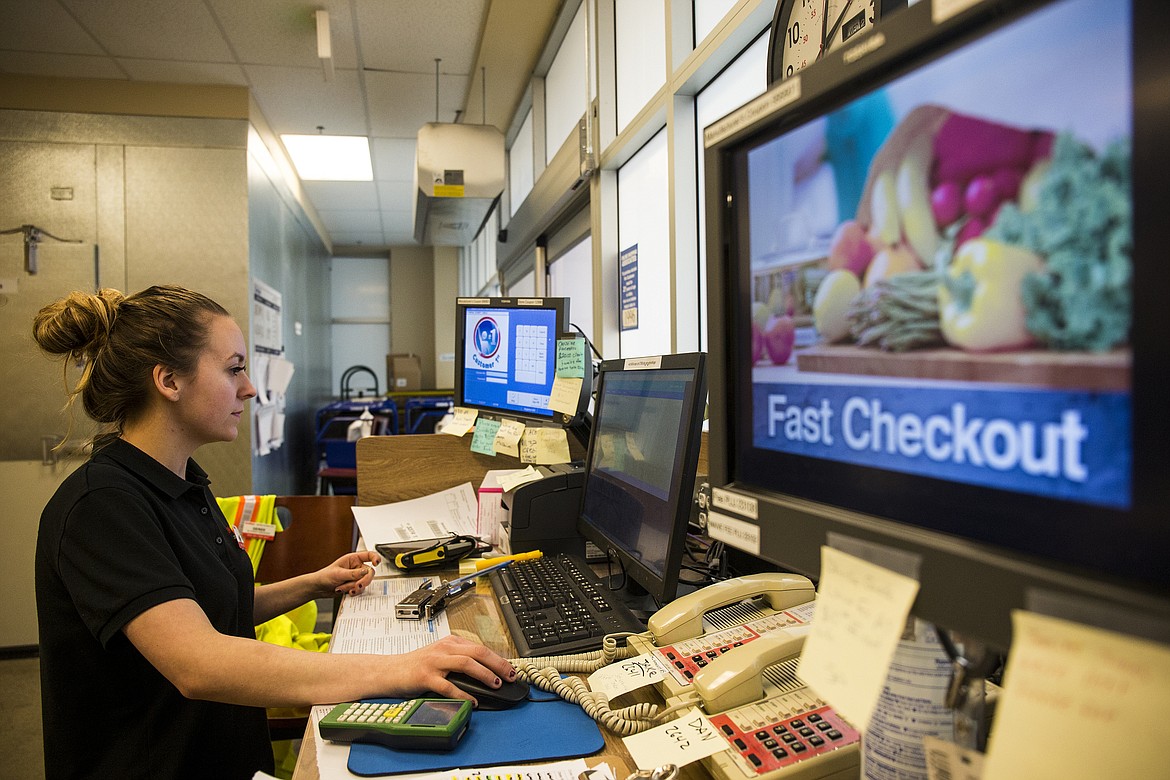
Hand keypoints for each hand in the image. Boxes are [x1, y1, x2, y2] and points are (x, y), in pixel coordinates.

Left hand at [319, 551, 379, 596]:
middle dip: (363, 581)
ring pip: (364, 583)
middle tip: (357, 586)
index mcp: (353, 559)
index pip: (369, 555)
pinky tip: (345, 591)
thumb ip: (353, 573)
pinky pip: (360, 589)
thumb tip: (366, 572)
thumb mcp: (339, 574)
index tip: (377, 563)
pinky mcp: (354, 585)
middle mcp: (356, 567)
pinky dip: (353, 591)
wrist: (319, 588)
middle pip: (369, 572)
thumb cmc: (325, 576)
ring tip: (343, 588)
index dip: (375, 558)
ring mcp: (356, 577)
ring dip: (354, 587)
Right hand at [389, 635, 517, 702]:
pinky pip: (448, 686)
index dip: (498, 659)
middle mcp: (444, 648)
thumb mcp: (441, 656)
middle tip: (510, 676)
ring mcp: (435, 662)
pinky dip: (463, 694)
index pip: (481, 648)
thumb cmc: (416, 666)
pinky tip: (472, 700)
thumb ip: (460, 660)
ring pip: (466, 663)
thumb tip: (487, 672)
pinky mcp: (425, 677)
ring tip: (495, 684)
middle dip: (498, 664)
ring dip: (484, 674)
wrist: (390, 671)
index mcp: (451, 642)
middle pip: (478, 652)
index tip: (510, 669)